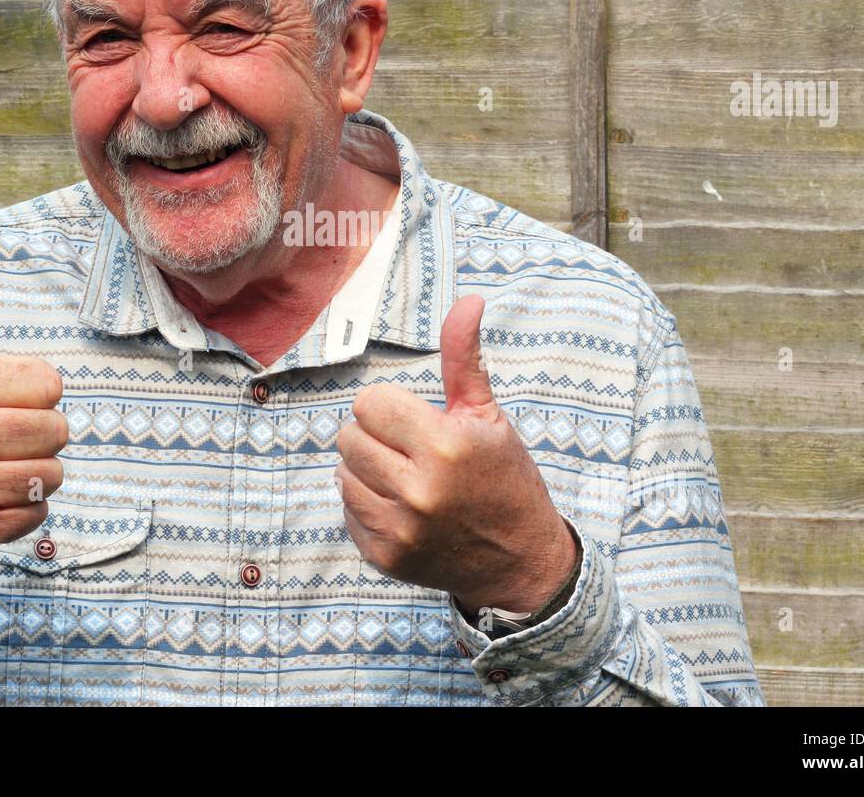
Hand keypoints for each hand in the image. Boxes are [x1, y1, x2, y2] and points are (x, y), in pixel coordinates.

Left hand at [335, 294, 577, 614]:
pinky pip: (347, 510)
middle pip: (350, 436)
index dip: (393, 407)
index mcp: (445, 447)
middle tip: (412, 451)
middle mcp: (419, 491)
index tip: (418, 422)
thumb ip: (464, 358)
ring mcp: (399, 530)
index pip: (369, 403)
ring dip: (368, 470)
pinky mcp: (384, 557)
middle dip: (377, 436)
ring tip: (407, 478)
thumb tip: (468, 300)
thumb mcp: (488, 415)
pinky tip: (403, 509)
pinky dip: (368, 506)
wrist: (520, 562)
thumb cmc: (504, 477)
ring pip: (343, 473)